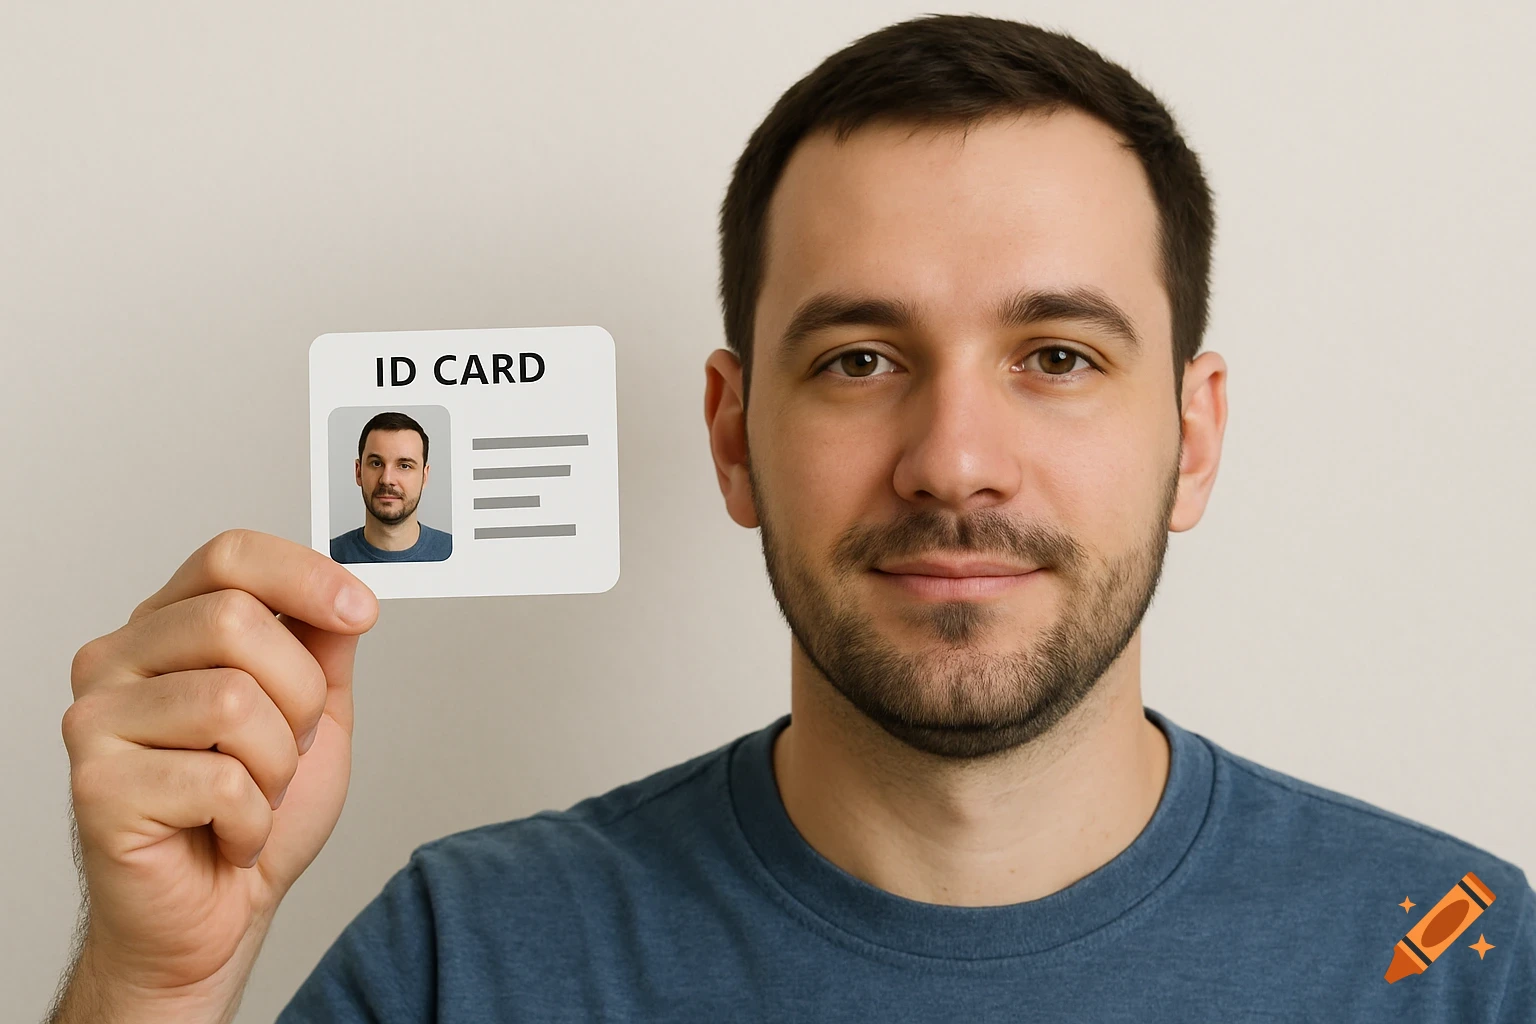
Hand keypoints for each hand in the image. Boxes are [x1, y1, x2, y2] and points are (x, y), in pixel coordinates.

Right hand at [56, 530, 377, 1017]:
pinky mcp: (96, 787)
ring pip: (232, 701)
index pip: (229, 557)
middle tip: (289, 748)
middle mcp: (119, 660)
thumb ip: (324, 647)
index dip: (304, 576)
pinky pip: (219, 780)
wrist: (215, 918)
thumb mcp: (315, 715)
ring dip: (277, 766)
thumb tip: (345, 590)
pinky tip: (227, 833)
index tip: (361, 611)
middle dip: (300, 697)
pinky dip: (251, 819)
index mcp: (167, 628)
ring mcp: (98, 721)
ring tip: (254, 794)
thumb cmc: (250, 815)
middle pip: (236, 621)